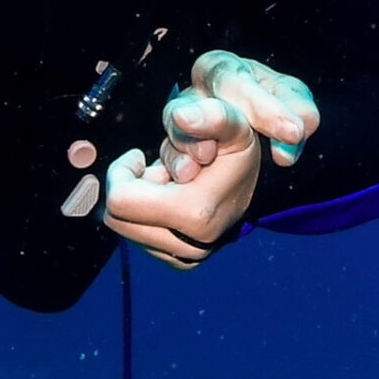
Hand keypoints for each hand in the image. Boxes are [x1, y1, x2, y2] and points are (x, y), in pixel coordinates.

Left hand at [101, 53, 320, 268]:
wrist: (260, 186)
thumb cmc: (241, 151)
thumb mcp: (233, 124)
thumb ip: (210, 116)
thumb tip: (181, 116)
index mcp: (195, 213)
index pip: (120, 201)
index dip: (122, 173)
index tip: (140, 157)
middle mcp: (189, 245)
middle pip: (118, 219)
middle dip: (133, 188)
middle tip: (160, 170)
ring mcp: (184, 258)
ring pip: (126, 229)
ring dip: (140, 202)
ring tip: (170, 184)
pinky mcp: (179, 262)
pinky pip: (139, 239)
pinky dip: (147, 217)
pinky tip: (171, 200)